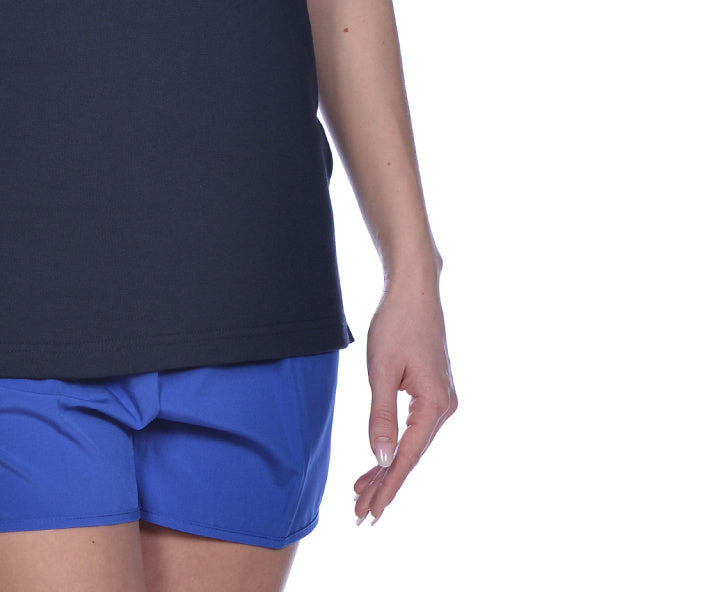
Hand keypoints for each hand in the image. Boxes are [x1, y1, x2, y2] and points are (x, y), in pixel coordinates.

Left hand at [352, 274, 456, 525]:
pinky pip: (413, 430)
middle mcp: (445, 407)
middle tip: (359, 514)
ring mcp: (441, 401)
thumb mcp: (382, 370)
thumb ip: (382, 416)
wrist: (413, 290)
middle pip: (411, 456)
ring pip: (411, 445)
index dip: (388, 487)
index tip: (370, 513)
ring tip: (362, 494)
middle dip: (385, 485)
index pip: (408, 457)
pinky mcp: (432, 393)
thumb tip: (383, 459)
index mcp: (436, 405)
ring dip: (388, 469)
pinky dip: (395, 447)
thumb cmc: (396, 323)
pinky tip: (380, 461)